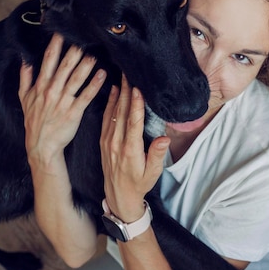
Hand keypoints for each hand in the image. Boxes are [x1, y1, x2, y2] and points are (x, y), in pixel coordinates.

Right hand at [19, 34, 106, 168]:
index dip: (55, 45)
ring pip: (76, 78)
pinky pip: (86, 95)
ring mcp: (63, 101)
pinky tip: (102, 75)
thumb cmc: (34, 122)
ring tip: (95, 53)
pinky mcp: (74, 112)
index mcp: (41, 85)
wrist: (40, 145)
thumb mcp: (23, 99)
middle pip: (64, 66)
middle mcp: (52, 90)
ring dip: (86, 64)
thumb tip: (24, 60)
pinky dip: (94, 84)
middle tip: (84, 37)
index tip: (62, 31)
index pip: (48, 60)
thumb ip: (25, 78)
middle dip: (74, 50)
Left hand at [100, 75, 169, 221]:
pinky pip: (106, 118)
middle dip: (127, 92)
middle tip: (129, 73)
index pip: (133, 122)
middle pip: (122, 112)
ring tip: (122, 76)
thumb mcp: (152, 173)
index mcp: (130, 150)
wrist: (118, 196)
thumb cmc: (139, 184)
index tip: (138, 88)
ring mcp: (108, 141)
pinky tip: (113, 91)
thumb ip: (157, 155)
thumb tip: (164, 138)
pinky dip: (109, 103)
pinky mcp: (104, 140)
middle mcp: (117, 143)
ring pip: (113, 112)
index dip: (136, 104)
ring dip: (118, 94)